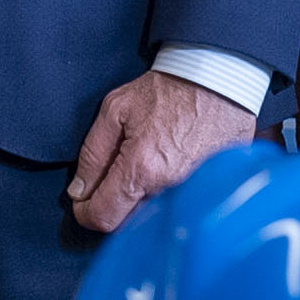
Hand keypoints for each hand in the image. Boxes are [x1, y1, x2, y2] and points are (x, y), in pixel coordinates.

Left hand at [67, 70, 256, 233]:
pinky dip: (164, 192)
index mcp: (141, 169)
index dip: (85, 212)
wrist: (219, 79)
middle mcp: (169, 188)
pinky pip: (177, 203)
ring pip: (152, 213)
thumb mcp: (115, 109)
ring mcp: (192, 192)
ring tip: (142, 162)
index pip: (104, 217)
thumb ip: (93, 153)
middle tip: (111, 174)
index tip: (82, 201)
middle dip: (112, 203)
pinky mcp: (209, 188)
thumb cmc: (170, 89)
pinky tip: (164, 166)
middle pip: (128, 220)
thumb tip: (80, 189)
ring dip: (139, 197)